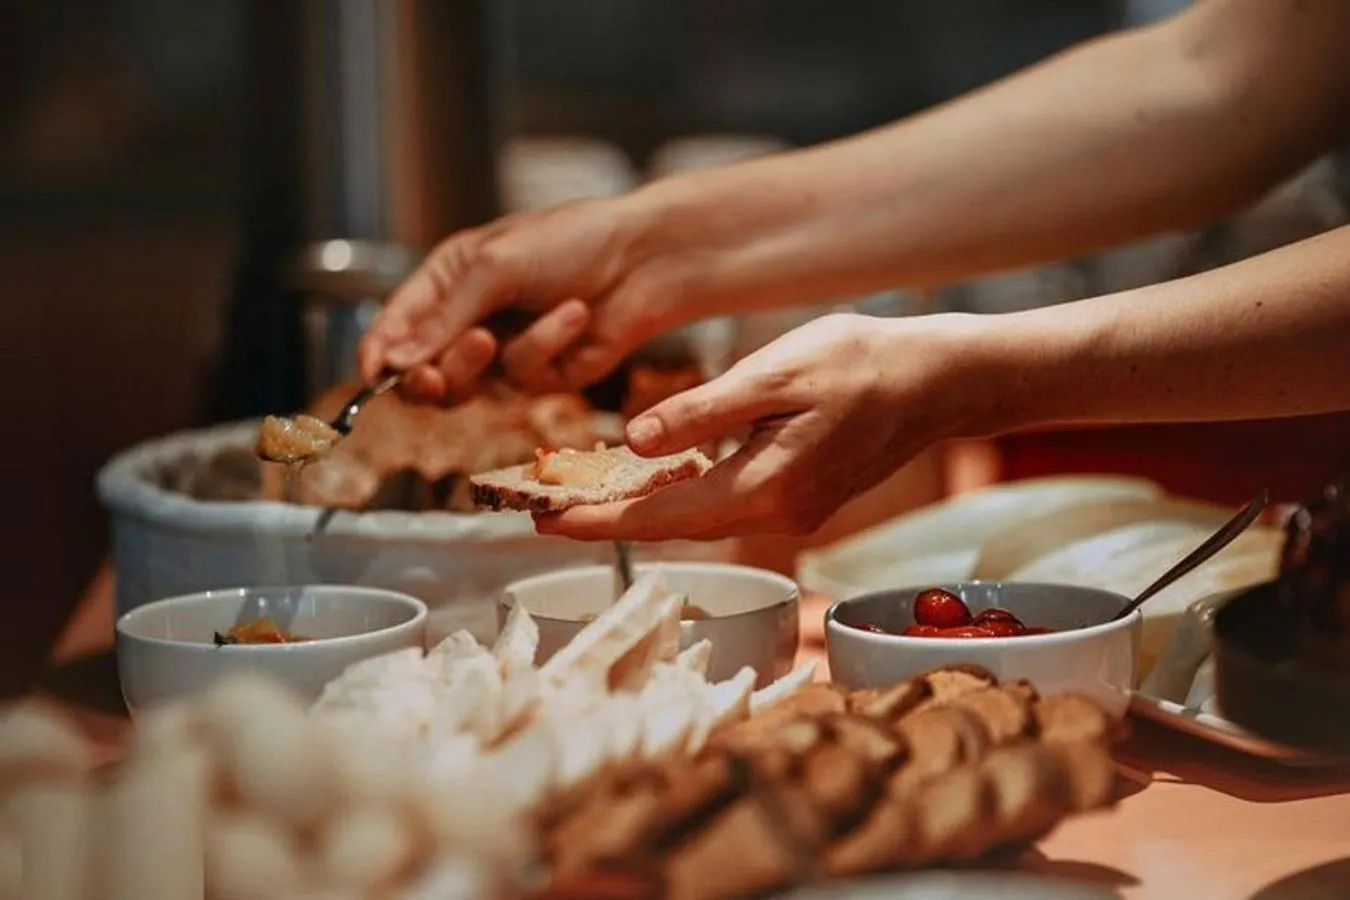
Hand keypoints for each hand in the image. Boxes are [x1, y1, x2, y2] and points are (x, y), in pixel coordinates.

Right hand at [357, 196, 699, 401]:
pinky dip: (545, 347)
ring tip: (495, 336)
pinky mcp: (543, 375)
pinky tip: (574, 316)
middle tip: (432, 377)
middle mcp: (471, 318)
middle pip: (424, 371)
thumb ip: (443, 318)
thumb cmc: (572, 242)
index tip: (372, 376)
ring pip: (469, 387)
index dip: (379, 355)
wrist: (644, 259)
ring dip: (482, 362)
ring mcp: (506, 351)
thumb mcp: (495, 266)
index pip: (396, 327)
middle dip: (428, 374)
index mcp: (449, 280)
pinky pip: (524, 378)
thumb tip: (394, 362)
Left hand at [536, 313, 982, 540]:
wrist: (937, 381)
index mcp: (764, 488)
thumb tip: (634, 443)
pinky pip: (724, 506)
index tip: (541, 521)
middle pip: (670, 526)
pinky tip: (654, 476)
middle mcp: (775, 514)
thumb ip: (703, 411)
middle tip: (543, 509)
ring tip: (582, 492)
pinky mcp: (799, 498)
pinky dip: (680, 495)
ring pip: (697, 518)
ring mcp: (791, 512)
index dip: (595, 518)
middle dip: (605, 519)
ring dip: (640, 508)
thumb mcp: (775, 373)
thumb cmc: (862, 364)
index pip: (659, 515)